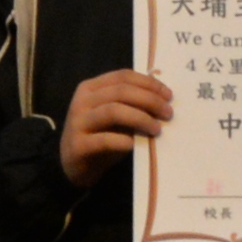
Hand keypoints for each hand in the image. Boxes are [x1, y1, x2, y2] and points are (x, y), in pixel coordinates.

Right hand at [55, 69, 170, 184]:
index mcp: (91, 88)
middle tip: (168, 113)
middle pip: (120, 91)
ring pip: (113, 111)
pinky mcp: (78, 145)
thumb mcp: (114, 117)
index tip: (168, 95)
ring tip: (156, 129)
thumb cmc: (99, 137)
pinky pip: (104, 140)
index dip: (148, 83)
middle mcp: (82, 101)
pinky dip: (122, 141)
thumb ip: (131, 104)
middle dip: (149, 100)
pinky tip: (134, 144)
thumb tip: (163, 99)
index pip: (123, 76)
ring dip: (140, 118)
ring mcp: (78, 122)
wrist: (73, 165)